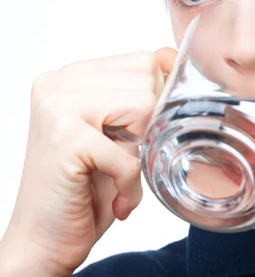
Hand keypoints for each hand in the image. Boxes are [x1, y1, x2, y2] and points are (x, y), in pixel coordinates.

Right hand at [0, 48, 176, 275]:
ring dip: (139, 154)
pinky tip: (113, 197)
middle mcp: (57, 83)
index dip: (150, 102)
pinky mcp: (65, 138)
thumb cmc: (83, 187)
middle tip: (118, 157)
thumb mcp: (118, 129)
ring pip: (143, 108)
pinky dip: (131, 185)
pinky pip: (130, 155)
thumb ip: (139, 87)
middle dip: (146, 127)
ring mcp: (57, 106)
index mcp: (69, 75)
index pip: (142, 61)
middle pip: (146, 81)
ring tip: (114, 173)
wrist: (44, 242)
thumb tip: (168, 54)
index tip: (127, 135)